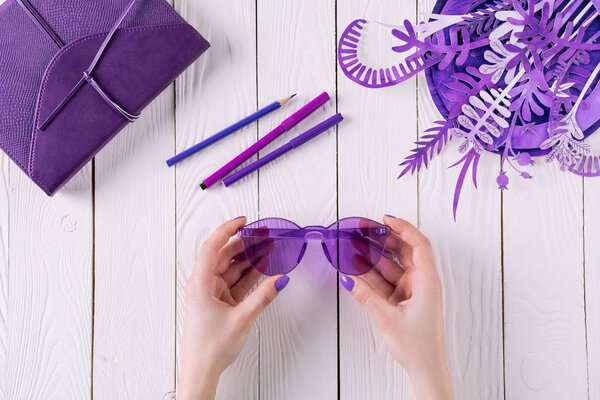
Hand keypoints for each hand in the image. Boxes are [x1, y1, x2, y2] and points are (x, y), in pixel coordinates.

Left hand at [178, 217, 288, 399]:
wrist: (201, 371)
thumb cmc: (210, 348)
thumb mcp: (241, 319)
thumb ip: (263, 297)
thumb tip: (280, 279)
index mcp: (200, 284)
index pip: (212, 247)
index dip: (227, 231)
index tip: (243, 221)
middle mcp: (204, 285)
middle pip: (224, 256)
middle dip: (244, 244)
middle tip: (263, 235)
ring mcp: (212, 294)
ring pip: (232, 269)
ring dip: (249, 260)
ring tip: (268, 248)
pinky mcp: (220, 303)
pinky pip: (236, 283)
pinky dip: (249, 276)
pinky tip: (263, 268)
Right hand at [339, 215, 452, 399]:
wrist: (426, 370)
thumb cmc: (419, 346)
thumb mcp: (388, 319)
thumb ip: (366, 296)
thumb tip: (349, 279)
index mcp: (427, 282)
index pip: (419, 245)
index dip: (404, 228)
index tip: (385, 220)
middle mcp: (421, 283)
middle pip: (404, 252)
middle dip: (384, 239)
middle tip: (363, 230)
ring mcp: (412, 291)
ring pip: (392, 267)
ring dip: (374, 258)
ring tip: (354, 246)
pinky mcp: (403, 301)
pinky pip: (386, 282)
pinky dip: (372, 276)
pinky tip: (356, 269)